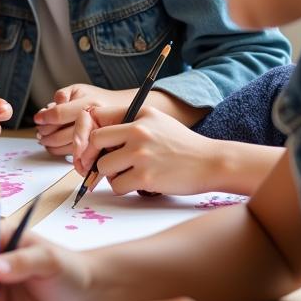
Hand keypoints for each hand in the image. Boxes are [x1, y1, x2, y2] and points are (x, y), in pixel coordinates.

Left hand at [34, 84, 135, 155]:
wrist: (124, 113)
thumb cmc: (98, 99)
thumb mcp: (80, 89)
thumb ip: (63, 95)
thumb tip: (48, 108)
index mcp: (90, 103)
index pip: (60, 113)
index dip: (45, 117)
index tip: (38, 118)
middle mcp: (95, 121)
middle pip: (62, 134)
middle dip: (46, 134)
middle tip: (39, 133)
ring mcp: (99, 138)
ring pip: (67, 147)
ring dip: (52, 145)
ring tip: (45, 140)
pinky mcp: (101, 151)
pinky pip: (77, 156)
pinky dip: (62, 152)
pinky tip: (55, 146)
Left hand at [71, 105, 222, 195]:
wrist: (211, 162)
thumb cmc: (182, 144)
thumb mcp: (156, 121)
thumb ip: (128, 123)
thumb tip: (96, 135)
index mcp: (139, 114)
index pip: (96, 116)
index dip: (88, 131)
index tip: (90, 144)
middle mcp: (138, 131)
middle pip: (94, 142)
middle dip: (94, 155)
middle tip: (100, 165)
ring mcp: (141, 155)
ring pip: (103, 167)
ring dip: (110, 174)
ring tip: (127, 173)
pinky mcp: (145, 177)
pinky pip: (116, 185)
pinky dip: (122, 187)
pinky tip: (136, 183)